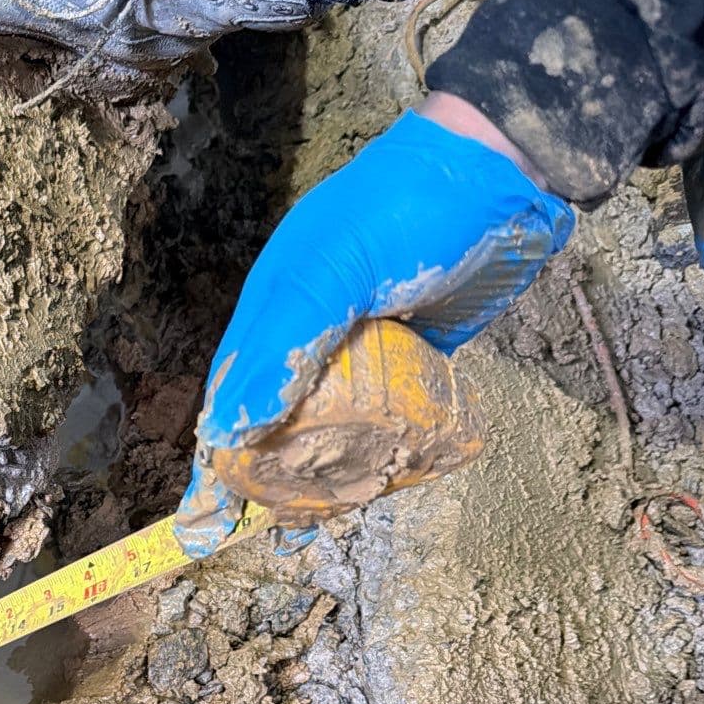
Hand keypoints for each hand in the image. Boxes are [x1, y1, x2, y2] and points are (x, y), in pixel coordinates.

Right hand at [173, 105, 575, 557]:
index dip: (211, 460)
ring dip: (325, 473)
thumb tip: (232, 430)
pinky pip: (388, 413)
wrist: (505, 168)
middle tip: (264, 535)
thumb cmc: (409, 210)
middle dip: (264, 479)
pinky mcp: (416, 351)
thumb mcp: (336, 272)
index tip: (198, 521)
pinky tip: (381, 482)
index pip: (229, 395)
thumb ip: (286, 347)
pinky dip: (380, 449)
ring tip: (318, 527)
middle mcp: (311, 329)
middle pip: (275, 417)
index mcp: (275, 306)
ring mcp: (365, 342)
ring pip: (332, 423)